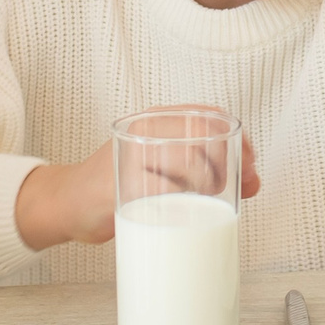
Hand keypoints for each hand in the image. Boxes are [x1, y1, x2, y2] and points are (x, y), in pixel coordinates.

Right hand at [13, 127, 262, 251]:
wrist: (69, 203)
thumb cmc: (125, 186)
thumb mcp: (165, 168)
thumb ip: (206, 169)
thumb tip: (254, 181)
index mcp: (159, 119)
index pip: (211, 114)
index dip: (239, 139)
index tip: (251, 166)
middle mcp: (146, 128)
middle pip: (205, 134)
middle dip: (227, 164)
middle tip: (223, 189)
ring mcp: (132, 153)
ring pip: (188, 159)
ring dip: (206, 183)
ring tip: (199, 200)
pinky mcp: (122, 184)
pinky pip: (164, 189)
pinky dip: (179, 200)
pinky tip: (176, 210)